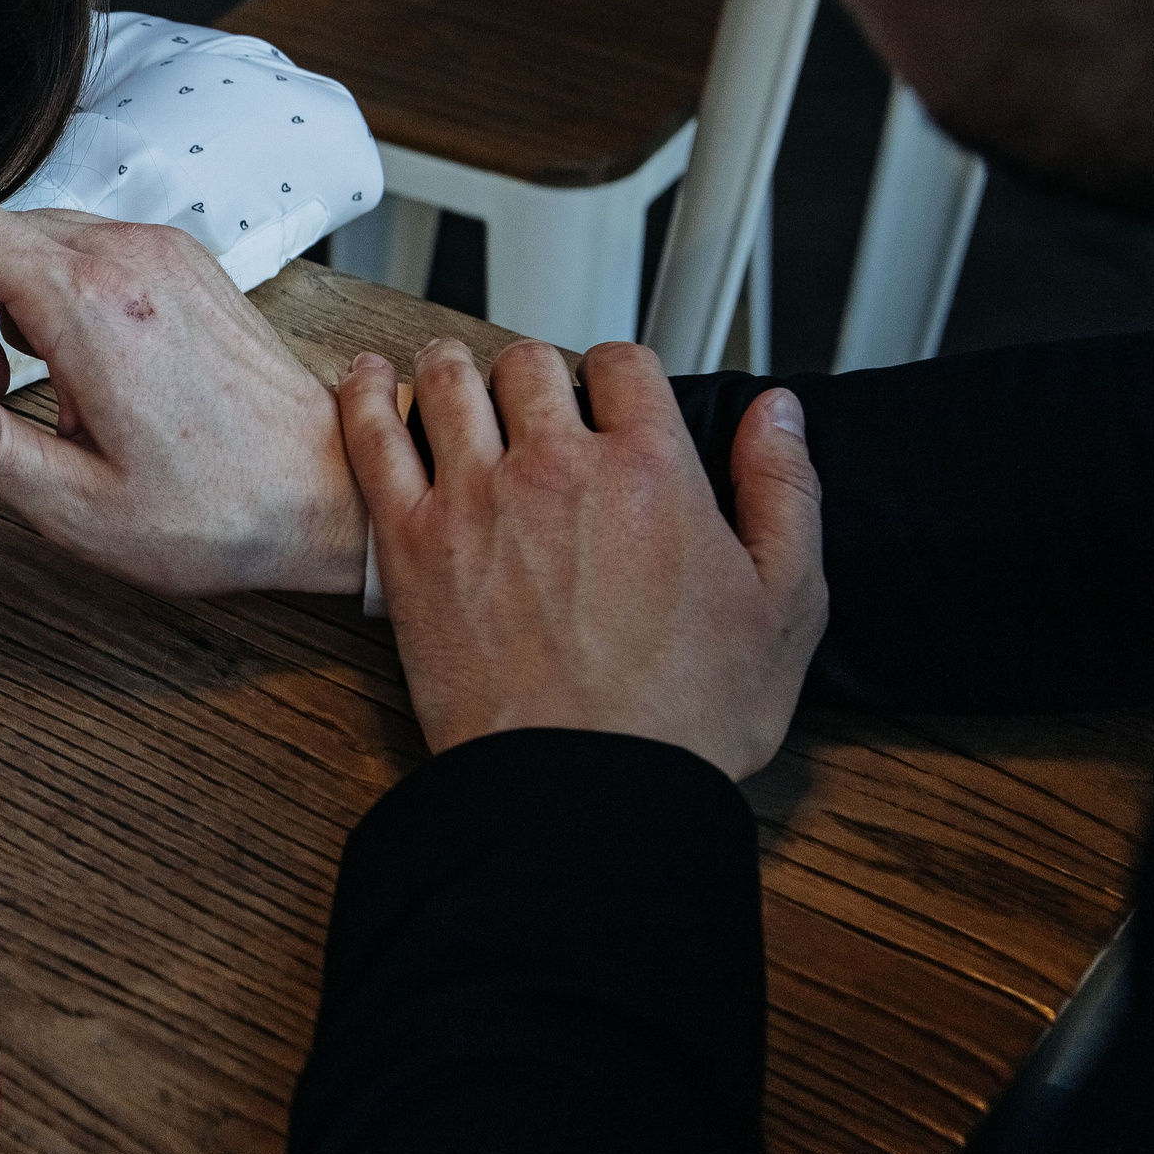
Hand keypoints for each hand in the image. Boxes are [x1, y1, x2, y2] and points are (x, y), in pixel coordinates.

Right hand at [0, 126, 366, 597]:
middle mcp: (130, 259)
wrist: (330, 495)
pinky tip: (94, 379)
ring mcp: (164, 253)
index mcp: (93, 311)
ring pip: (37, 247)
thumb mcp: (77, 505)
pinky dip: (60, 302)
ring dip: (11, 311)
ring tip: (52, 404)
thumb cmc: (214, 514)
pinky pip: (88, 254)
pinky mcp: (186, 263)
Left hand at [340, 338, 826, 780]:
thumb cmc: (683, 716)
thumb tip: (778, 413)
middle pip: (531, 365)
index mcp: (650, 470)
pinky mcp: (410, 542)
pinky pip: (374, 439)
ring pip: (451, 383)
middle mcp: (556, 466)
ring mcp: (475, 498)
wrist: (586, 789)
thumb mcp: (785, 604)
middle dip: (535, 372)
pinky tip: (369, 377)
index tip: (611, 397)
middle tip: (530, 397)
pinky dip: (367, 395)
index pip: (624, 367)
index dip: (619, 374)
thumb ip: (784, 492)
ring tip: (450, 371)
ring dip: (453, 368)